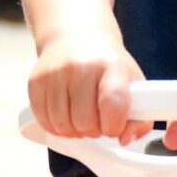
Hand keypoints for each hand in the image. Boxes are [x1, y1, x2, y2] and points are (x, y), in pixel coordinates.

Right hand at [27, 30, 145, 142]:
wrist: (76, 37)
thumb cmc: (108, 66)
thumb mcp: (133, 83)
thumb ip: (140, 117)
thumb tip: (125, 139)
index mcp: (111, 65)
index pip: (113, 104)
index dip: (114, 125)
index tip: (114, 125)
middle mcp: (80, 66)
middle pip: (85, 122)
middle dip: (94, 130)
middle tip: (98, 121)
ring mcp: (55, 73)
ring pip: (63, 125)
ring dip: (75, 131)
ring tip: (83, 119)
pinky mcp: (36, 81)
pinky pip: (44, 121)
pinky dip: (57, 127)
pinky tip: (67, 116)